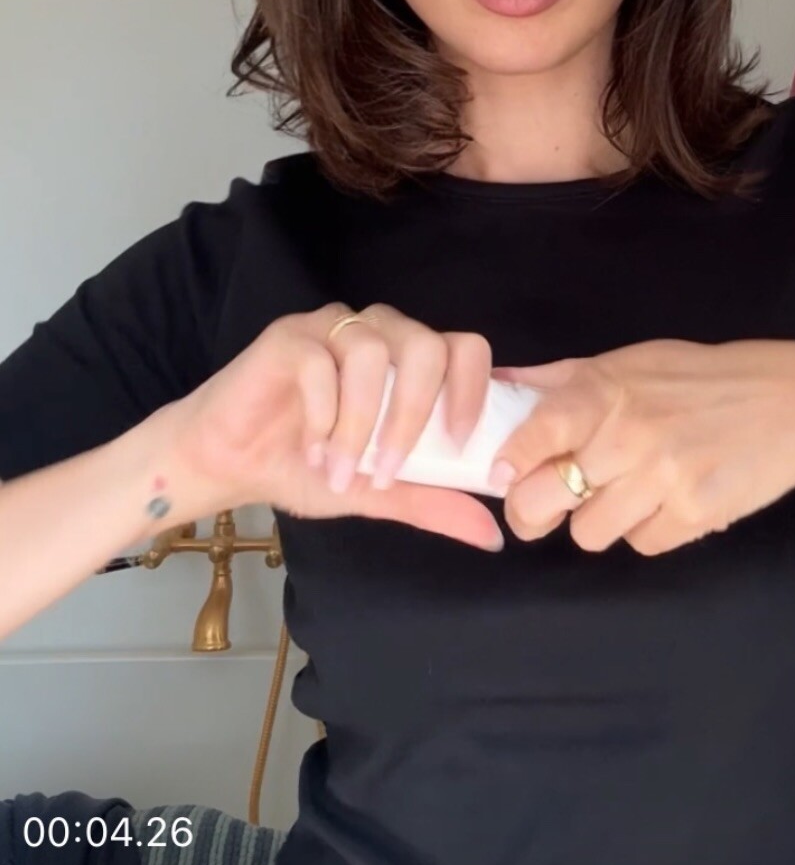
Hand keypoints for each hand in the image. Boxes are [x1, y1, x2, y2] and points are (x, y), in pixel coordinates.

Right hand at [167, 301, 502, 549]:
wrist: (231, 464)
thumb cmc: (309, 467)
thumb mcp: (380, 493)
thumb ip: (433, 502)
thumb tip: (493, 535)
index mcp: (410, 361)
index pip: (465, 349)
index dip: (472, 390)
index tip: (458, 444)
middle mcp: (379, 333)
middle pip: (426, 346)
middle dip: (413, 416)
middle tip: (386, 471)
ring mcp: (334, 328)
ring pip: (373, 353)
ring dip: (361, 423)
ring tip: (340, 470)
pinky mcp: (289, 336)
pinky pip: (321, 363)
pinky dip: (323, 415)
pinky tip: (313, 449)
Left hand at [488, 337, 794, 554]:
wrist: (793, 404)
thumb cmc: (703, 378)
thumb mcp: (632, 361)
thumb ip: (563, 379)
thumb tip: (499, 385)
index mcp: (607, 390)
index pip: (535, 432)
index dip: (509, 460)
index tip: (500, 474)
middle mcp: (629, 434)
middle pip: (545, 500)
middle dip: (534, 512)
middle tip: (545, 507)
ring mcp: (663, 477)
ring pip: (590, 533)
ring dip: (601, 521)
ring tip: (630, 493)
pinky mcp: (694, 514)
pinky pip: (643, 544)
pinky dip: (650, 530)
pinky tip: (671, 500)